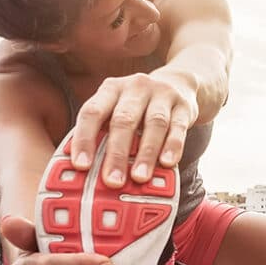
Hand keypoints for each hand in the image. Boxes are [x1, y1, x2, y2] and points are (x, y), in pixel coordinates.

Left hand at [68, 72, 197, 187]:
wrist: (177, 83)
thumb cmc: (138, 107)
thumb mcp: (117, 109)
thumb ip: (103, 134)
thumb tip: (85, 173)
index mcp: (111, 89)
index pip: (92, 112)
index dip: (84, 138)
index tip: (81, 166)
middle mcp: (135, 87)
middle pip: (124, 119)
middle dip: (116, 153)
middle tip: (112, 181)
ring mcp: (162, 94)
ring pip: (154, 123)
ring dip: (146, 153)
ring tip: (139, 177)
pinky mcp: (184, 106)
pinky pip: (179, 127)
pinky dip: (173, 146)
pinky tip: (167, 163)